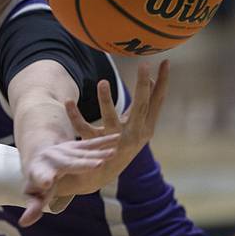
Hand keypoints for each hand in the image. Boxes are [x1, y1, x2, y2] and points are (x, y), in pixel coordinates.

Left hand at [19, 133, 118, 226]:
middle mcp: (53, 158)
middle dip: (82, 164)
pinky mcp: (76, 145)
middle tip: (97, 165)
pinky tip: (117, 138)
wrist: (39, 156)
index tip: (47, 182)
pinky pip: (92, 143)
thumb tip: (24, 223)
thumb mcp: (34, 194)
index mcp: (41, 171)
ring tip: (112, 154)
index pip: (41, 176)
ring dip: (98, 153)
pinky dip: (104, 141)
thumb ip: (33, 207)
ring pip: (83, 152)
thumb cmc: (37, 182)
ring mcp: (66, 150)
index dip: (43, 179)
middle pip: (69, 163)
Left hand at [57, 60, 169, 196]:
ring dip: (106, 100)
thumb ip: (143, 105)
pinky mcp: (94, 147)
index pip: (157, 102)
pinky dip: (75, 115)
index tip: (166, 61)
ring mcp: (114, 142)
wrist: (100, 174)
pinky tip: (68, 101)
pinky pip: (84, 129)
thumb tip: (151, 80)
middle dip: (142, 86)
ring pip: (111, 119)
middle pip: (141, 108)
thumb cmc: (122, 142)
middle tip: (144, 65)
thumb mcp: (136, 124)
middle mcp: (134, 135)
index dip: (163, 82)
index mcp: (145, 128)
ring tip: (102, 82)